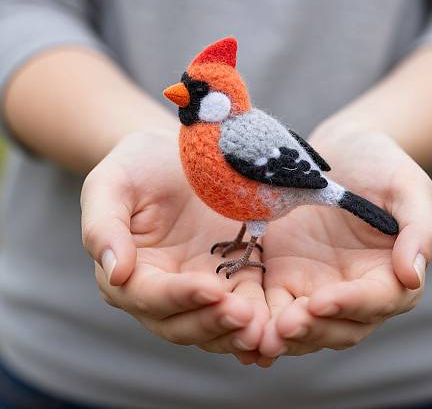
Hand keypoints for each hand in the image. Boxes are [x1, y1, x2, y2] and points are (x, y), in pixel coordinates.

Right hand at [80, 130, 270, 364]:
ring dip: (236, 330)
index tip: (210, 288)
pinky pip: (242, 304)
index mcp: (130, 272)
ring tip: (262, 327)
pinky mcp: (230, 275)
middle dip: (212, 321)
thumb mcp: (110, 185)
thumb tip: (116, 272)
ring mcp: (199, 284)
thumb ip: (104, 226)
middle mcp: (163, 288)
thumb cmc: (137, 166)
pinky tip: (274, 322)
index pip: (149, 296)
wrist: (175, 154)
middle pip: (181, 322)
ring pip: (213, 323)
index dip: (178, 296)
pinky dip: (256, 318)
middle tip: (244, 316)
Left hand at [259, 129, 431, 357]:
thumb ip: (419, 231)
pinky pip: (272, 305)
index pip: (375, 300)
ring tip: (257, 338)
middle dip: (312, 330)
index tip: (321, 302)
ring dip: (282, 335)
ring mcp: (317, 285)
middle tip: (282, 329)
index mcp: (389, 274)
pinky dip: (259, 319)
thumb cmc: (381, 165)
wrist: (341, 152)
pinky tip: (239, 324)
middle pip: (338, 325)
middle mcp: (353, 289)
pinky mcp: (285, 275)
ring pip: (303, 324)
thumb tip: (413, 276)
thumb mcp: (408, 187)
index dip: (349, 305)